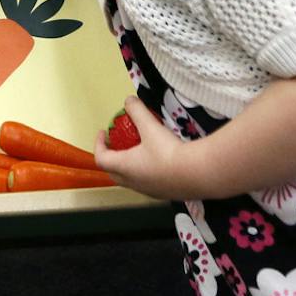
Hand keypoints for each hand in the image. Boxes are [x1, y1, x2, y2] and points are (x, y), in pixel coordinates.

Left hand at [92, 100, 208, 200]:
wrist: (197, 174)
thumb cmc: (169, 152)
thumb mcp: (150, 127)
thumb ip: (137, 111)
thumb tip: (129, 100)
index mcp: (124, 167)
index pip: (101, 158)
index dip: (98, 144)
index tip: (103, 134)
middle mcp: (133, 182)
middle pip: (113, 173)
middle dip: (111, 158)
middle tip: (116, 144)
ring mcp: (148, 190)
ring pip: (130, 180)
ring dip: (128, 167)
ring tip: (137, 152)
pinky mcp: (164, 194)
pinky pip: (147, 184)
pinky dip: (145, 173)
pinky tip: (158, 163)